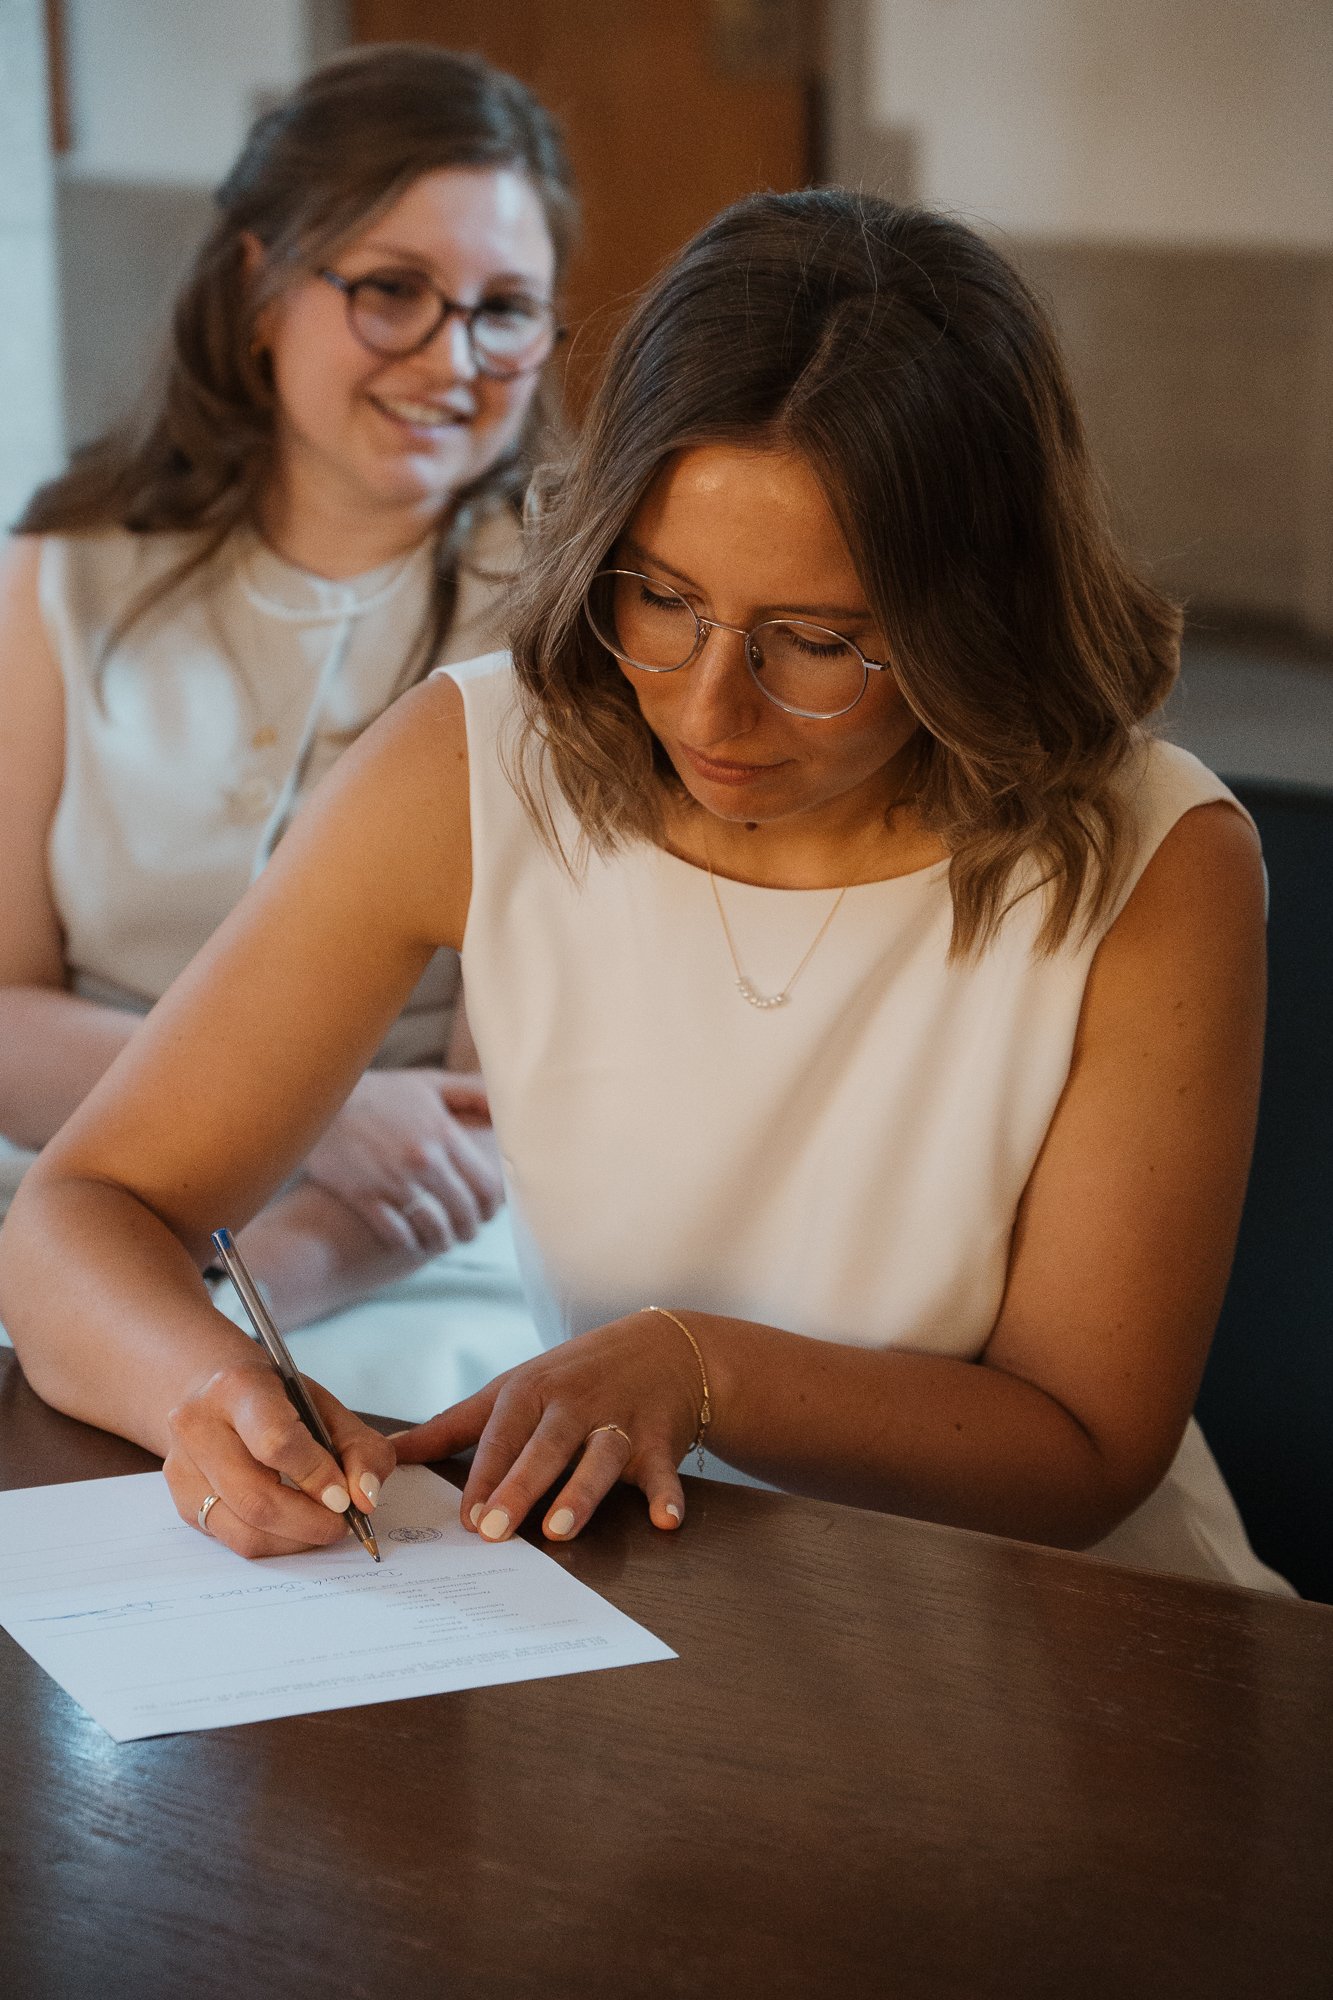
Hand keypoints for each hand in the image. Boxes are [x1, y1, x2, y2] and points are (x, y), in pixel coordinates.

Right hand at [163, 1360, 397, 1558]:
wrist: (216, 1395)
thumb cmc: (279, 1402)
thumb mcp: (327, 1408)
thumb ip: (360, 1449)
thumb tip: (365, 1498)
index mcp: (238, 1388)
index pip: (276, 1442)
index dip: (316, 1476)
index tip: (345, 1497)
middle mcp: (198, 1425)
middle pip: (257, 1497)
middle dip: (311, 1522)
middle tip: (342, 1522)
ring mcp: (182, 1467)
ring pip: (244, 1529)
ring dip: (296, 1539)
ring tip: (322, 1524)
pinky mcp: (182, 1502)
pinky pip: (234, 1540)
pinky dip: (276, 1542)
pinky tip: (294, 1526)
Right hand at [302, 1068, 504, 1256]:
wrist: (318, 1099)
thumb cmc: (379, 1092)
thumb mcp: (429, 1084)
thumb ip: (471, 1093)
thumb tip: (506, 1106)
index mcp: (443, 1134)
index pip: (487, 1184)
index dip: (494, 1206)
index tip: (490, 1213)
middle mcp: (423, 1160)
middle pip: (464, 1211)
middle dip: (471, 1229)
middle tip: (468, 1233)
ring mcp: (392, 1180)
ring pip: (434, 1227)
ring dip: (443, 1241)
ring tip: (443, 1243)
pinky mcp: (362, 1196)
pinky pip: (397, 1233)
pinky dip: (409, 1243)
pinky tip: (412, 1243)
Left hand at [392, 1311, 704, 1543]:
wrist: (659, 1348)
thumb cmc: (570, 1377)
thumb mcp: (511, 1390)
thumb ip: (452, 1426)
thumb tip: (390, 1452)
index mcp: (531, 1392)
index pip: (501, 1436)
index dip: (483, 1476)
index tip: (464, 1519)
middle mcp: (573, 1405)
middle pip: (544, 1448)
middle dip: (519, 1487)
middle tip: (494, 1530)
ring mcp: (618, 1422)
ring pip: (599, 1457)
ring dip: (582, 1491)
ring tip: (561, 1527)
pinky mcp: (658, 1441)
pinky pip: (662, 1471)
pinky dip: (668, 1495)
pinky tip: (666, 1520)